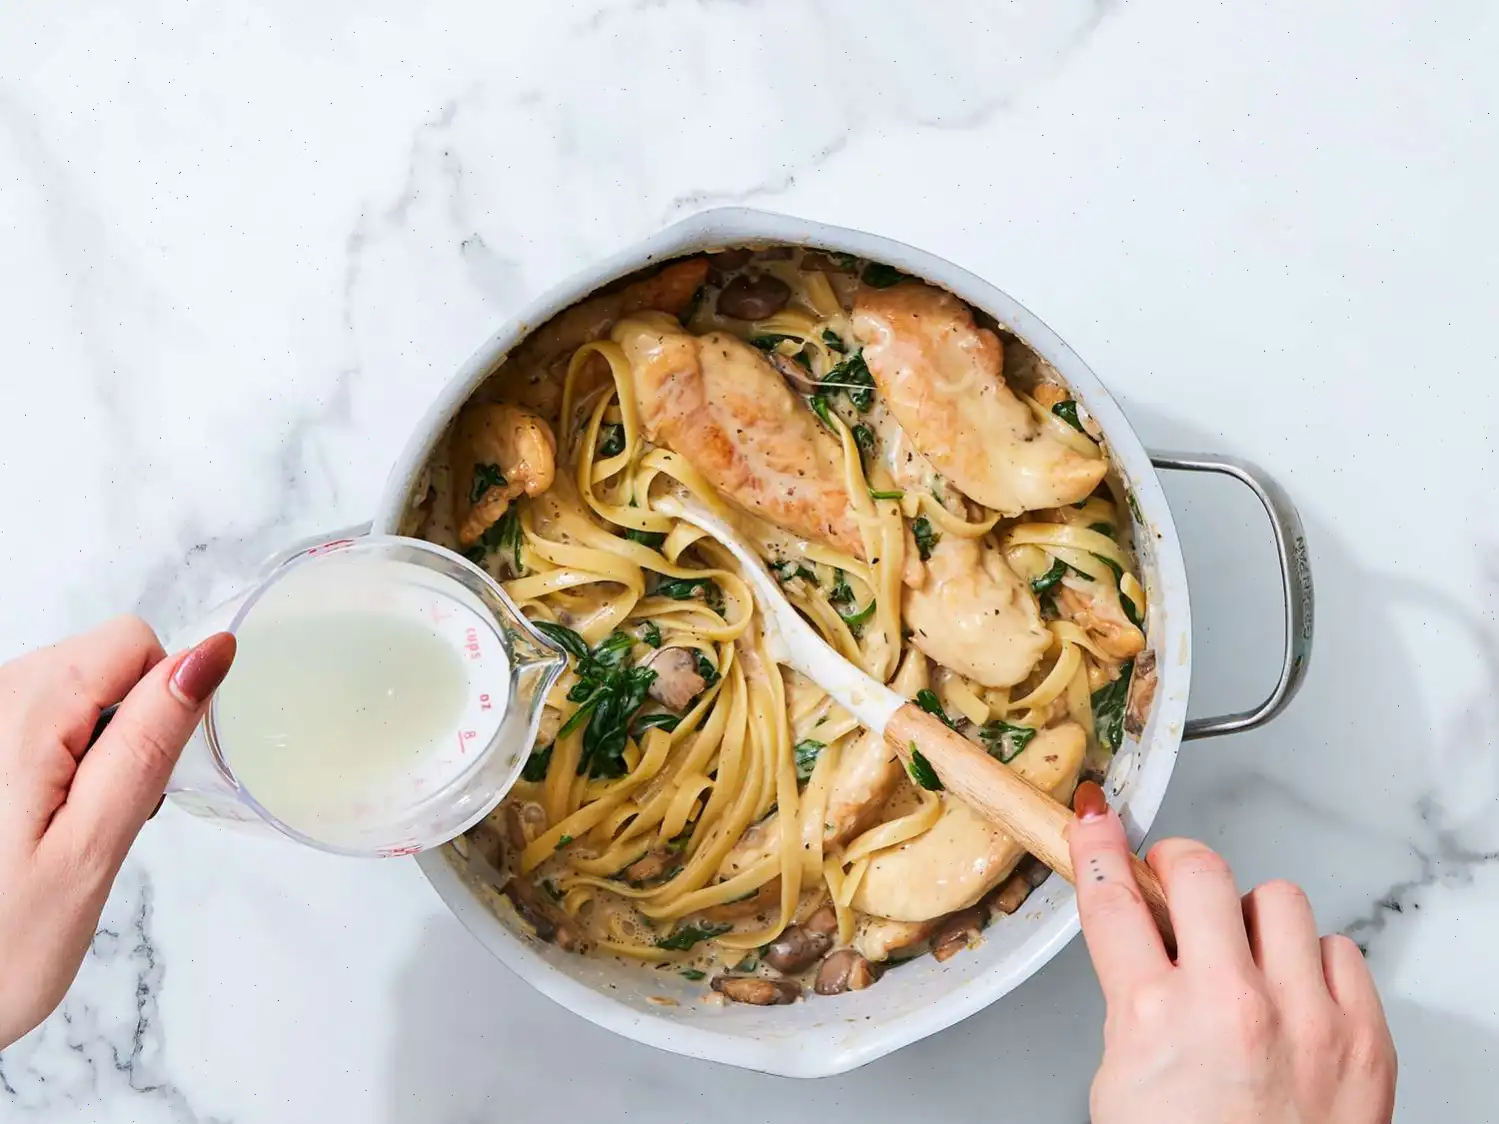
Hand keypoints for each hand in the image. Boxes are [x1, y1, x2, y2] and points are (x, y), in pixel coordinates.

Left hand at [0, 617, 234, 1047]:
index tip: (129, 786)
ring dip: (87, 750)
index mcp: (21, 712)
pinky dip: (53, 763)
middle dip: (122, 730)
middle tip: (90, 822)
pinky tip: (26, 825)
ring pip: (72, 691)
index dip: (158, 707)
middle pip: (100, 661)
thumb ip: (151, 741)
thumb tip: (209, 653)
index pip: (132, 642)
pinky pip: (37, 720)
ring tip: (54, 831)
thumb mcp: (93, 849)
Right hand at [1069, 781, 1395, 1123]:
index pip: (1113, 899)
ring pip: (1278, 899)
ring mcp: (1307, 1018)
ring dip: (1251, 920)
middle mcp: (1232, 1006)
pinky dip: (1311, 964)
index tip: (1097, 824)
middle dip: (1179, 867)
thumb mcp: (1122, 1081)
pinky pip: (1339, 950)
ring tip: (1243, 958)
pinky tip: (1294, 996)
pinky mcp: (1366, 1037)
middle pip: (1201, 871)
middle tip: (1174, 884)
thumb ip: (1133, 998)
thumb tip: (1144, 935)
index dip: (1097, 849)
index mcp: (1154, 1018)